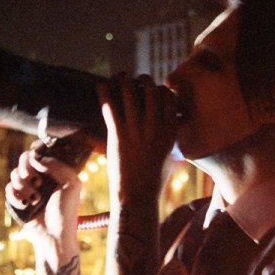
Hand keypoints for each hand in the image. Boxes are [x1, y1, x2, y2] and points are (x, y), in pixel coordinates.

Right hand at [5, 140, 83, 250]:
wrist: (54, 235)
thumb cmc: (66, 211)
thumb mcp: (71, 184)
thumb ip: (56, 165)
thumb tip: (35, 157)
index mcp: (54, 171)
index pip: (41, 152)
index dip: (36, 148)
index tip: (35, 150)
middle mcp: (39, 177)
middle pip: (24, 159)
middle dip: (27, 167)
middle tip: (36, 179)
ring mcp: (27, 188)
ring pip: (15, 174)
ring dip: (24, 185)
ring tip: (35, 198)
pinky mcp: (17, 200)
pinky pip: (9, 189)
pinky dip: (16, 196)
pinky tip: (26, 204)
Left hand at [98, 74, 177, 207]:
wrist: (138, 197)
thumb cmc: (154, 180)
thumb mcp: (171, 156)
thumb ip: (172, 138)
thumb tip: (173, 127)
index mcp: (170, 131)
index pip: (168, 98)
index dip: (160, 89)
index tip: (153, 89)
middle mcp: (155, 127)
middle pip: (150, 90)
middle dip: (143, 81)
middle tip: (136, 80)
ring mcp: (136, 130)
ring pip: (130, 93)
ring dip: (123, 80)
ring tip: (120, 77)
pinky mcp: (118, 135)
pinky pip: (110, 106)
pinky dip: (104, 91)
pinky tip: (101, 85)